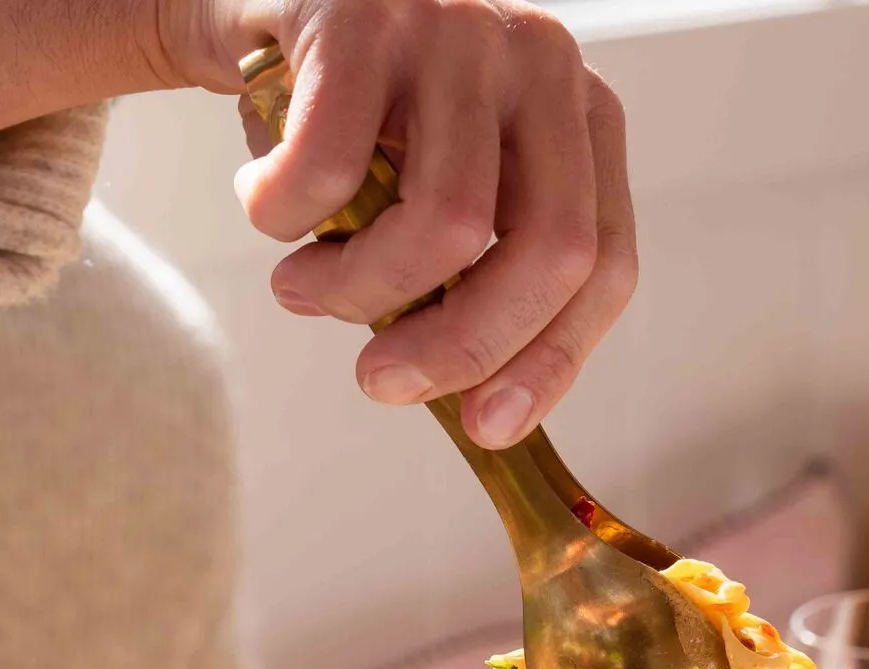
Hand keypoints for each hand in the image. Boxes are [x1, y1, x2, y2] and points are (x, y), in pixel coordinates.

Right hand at [0, 0, 632, 447]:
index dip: (550, 360)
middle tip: (378, 383)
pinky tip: (264, 200)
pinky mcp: (366, 14)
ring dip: (351, 291)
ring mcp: (460, 31)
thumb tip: (481, 411)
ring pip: (441, 224)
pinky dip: (284, 214)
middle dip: (458, 349)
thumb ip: (470, 278)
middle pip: (543, 251)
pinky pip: (331, 168)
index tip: (485, 428)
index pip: (604, 262)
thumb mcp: (435, 191)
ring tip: (298, 289)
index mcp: (581, 118)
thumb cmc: (357, 119)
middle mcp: (542, 64)